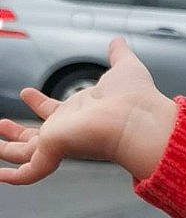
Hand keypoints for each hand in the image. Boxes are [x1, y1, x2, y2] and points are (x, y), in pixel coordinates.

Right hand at [0, 37, 178, 184]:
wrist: (140, 119)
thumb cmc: (136, 98)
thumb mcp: (124, 68)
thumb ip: (118, 55)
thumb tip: (118, 42)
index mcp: (80, 112)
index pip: (54, 110)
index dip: (39, 103)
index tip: (26, 92)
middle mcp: (68, 129)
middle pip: (37, 135)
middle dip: (18, 132)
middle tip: (1, 125)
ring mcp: (60, 142)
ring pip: (27, 153)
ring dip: (9, 149)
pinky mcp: (54, 151)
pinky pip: (29, 171)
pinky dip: (14, 176)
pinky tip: (1, 176)